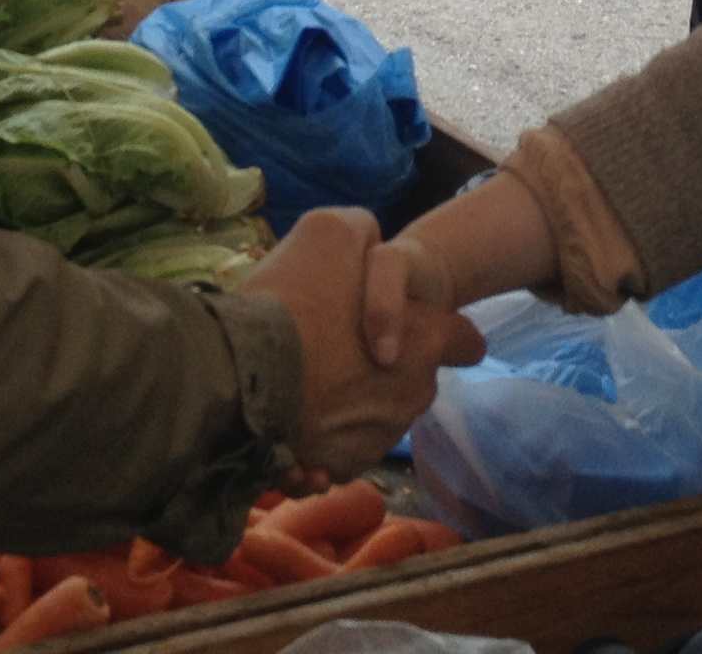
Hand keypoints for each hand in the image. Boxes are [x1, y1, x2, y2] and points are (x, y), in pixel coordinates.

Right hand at [237, 209, 482, 477]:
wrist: (236, 377)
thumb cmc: (290, 300)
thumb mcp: (328, 231)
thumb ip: (360, 232)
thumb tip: (368, 240)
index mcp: (424, 340)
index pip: (465, 340)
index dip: (441, 329)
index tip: (414, 329)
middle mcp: (414, 394)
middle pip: (411, 379)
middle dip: (384, 370)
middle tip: (338, 352)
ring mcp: (380, 438)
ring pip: (374, 416)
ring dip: (350, 406)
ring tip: (305, 385)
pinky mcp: (341, 470)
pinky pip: (340, 452)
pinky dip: (324, 441)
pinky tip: (293, 420)